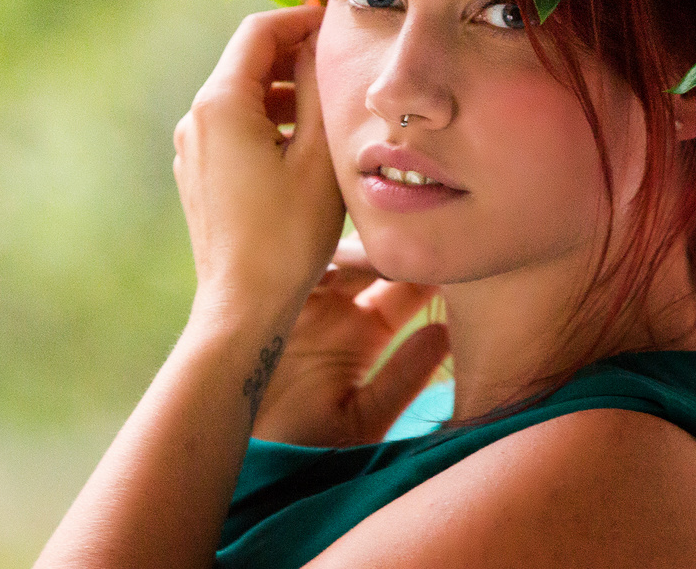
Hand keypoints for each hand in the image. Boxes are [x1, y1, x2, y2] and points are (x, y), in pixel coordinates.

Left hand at [173, 6, 345, 328]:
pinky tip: (304, 149)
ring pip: (242, 98)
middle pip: (248, 62)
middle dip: (295, 57)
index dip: (300, 19)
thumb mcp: (317, 154)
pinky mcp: (198, 175)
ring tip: (331, 112)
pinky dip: (268, 124)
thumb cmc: (287, 235)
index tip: (338, 27)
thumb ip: (316, 90)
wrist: (244, 307)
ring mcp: (192, 148)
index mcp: (221, 103)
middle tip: (342, 67)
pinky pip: (234, 130)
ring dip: (285, 94)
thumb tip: (315, 47)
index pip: (258, 31)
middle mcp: (197, 118)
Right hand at [251, 234, 450, 446]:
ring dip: (354, 246)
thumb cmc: (308, 450)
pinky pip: (292, 268)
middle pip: (372, 260)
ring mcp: (301, 300)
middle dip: (391, 244)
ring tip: (375, 241)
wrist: (245, 462)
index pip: (406, 288)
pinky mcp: (265, 299)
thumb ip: (402, 378)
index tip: (450, 253)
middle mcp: (336, 311)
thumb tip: (445, 332)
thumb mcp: (363, 419)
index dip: (428, 269)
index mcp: (367, 333)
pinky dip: (311, 258)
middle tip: (408, 232)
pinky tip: (330, 257)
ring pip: (335, 256)